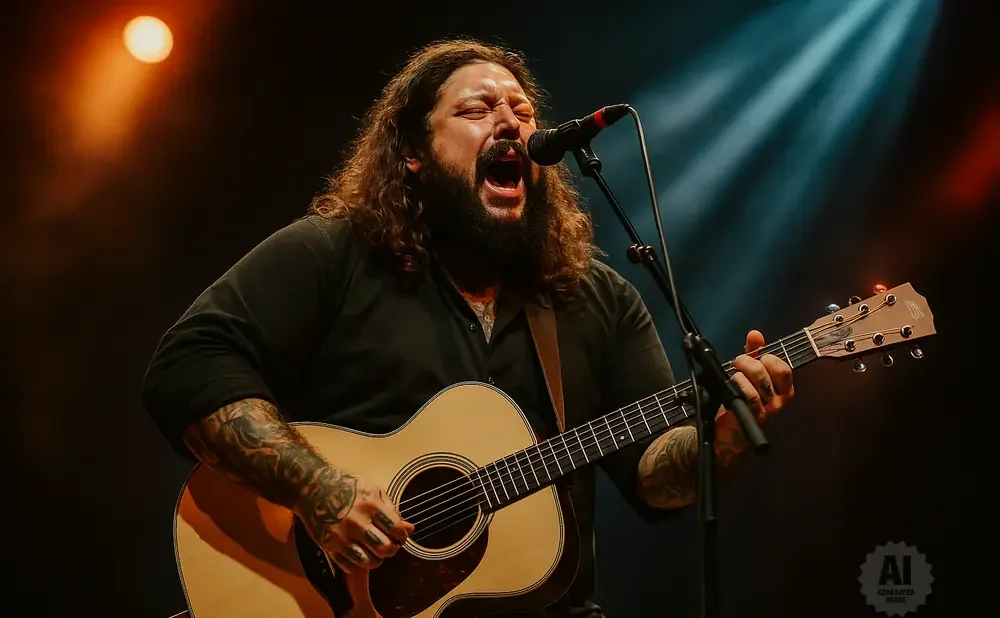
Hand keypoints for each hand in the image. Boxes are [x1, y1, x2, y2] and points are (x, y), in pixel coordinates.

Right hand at [296, 471, 414, 573]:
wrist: (313, 488)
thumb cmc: (347, 486)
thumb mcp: (373, 490)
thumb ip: (392, 509)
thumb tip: (409, 528)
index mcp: (370, 505)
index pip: (396, 530)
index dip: (403, 535)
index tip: (400, 535)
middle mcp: (356, 522)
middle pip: (385, 549)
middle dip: (392, 549)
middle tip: (390, 545)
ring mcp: (342, 536)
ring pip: (369, 562)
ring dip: (377, 559)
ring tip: (375, 551)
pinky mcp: (329, 546)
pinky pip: (351, 566)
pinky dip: (360, 564)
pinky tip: (361, 554)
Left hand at [724, 329, 794, 425]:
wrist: (731, 431)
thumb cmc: (743, 400)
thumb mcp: (750, 374)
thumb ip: (753, 354)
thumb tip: (755, 334)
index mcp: (784, 388)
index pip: (782, 368)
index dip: (766, 359)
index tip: (754, 359)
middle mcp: (781, 400)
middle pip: (765, 371)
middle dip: (747, 362)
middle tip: (737, 364)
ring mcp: (771, 409)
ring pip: (757, 381)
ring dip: (740, 375)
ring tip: (734, 378)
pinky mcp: (757, 417)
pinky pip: (750, 396)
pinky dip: (739, 386)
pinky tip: (732, 387)